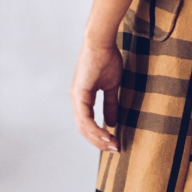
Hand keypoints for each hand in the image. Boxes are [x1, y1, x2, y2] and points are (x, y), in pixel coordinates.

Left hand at [70, 37, 122, 152]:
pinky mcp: (79, 94)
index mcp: (82, 98)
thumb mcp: (111, 86)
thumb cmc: (106, 59)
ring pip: (84, 127)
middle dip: (99, 141)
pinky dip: (96, 129)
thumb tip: (112, 122)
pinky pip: (85, 118)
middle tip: (114, 149)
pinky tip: (107, 135)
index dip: (100, 135)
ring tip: (113, 145)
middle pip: (84, 129)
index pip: (88, 123)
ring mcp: (76, 97)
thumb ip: (111, 104)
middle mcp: (76, 99)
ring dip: (98, 138)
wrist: (101, 43)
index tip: (114, 143)